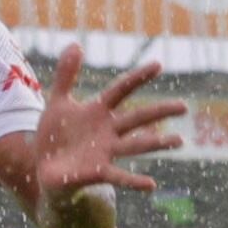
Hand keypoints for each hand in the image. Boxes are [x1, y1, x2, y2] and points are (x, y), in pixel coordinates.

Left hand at [31, 46, 186, 199]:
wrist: (43, 166)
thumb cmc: (54, 134)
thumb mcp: (57, 101)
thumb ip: (66, 74)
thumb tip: (75, 43)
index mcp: (99, 110)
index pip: (122, 90)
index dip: (138, 77)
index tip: (158, 64)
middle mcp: (108, 130)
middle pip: (137, 118)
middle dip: (159, 111)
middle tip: (184, 106)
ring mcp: (105, 151)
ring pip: (136, 146)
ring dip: (157, 143)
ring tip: (179, 141)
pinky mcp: (98, 172)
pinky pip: (119, 177)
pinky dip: (135, 181)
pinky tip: (151, 185)